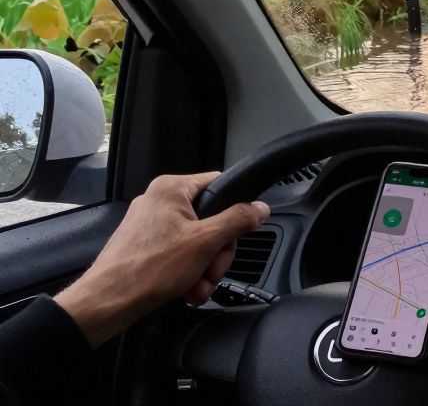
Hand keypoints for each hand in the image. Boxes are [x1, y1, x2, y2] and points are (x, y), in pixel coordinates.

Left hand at [54, 172, 269, 345]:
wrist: (108, 302)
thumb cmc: (151, 268)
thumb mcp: (206, 242)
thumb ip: (238, 220)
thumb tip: (260, 208)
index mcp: (171, 189)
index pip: (219, 185)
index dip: (234, 210)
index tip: (236, 235)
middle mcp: (159, 201)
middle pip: (211, 219)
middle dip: (216, 253)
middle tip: (212, 272)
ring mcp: (149, 224)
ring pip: (196, 241)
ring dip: (204, 268)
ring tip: (198, 287)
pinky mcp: (144, 245)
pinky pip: (178, 252)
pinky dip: (187, 272)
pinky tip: (187, 290)